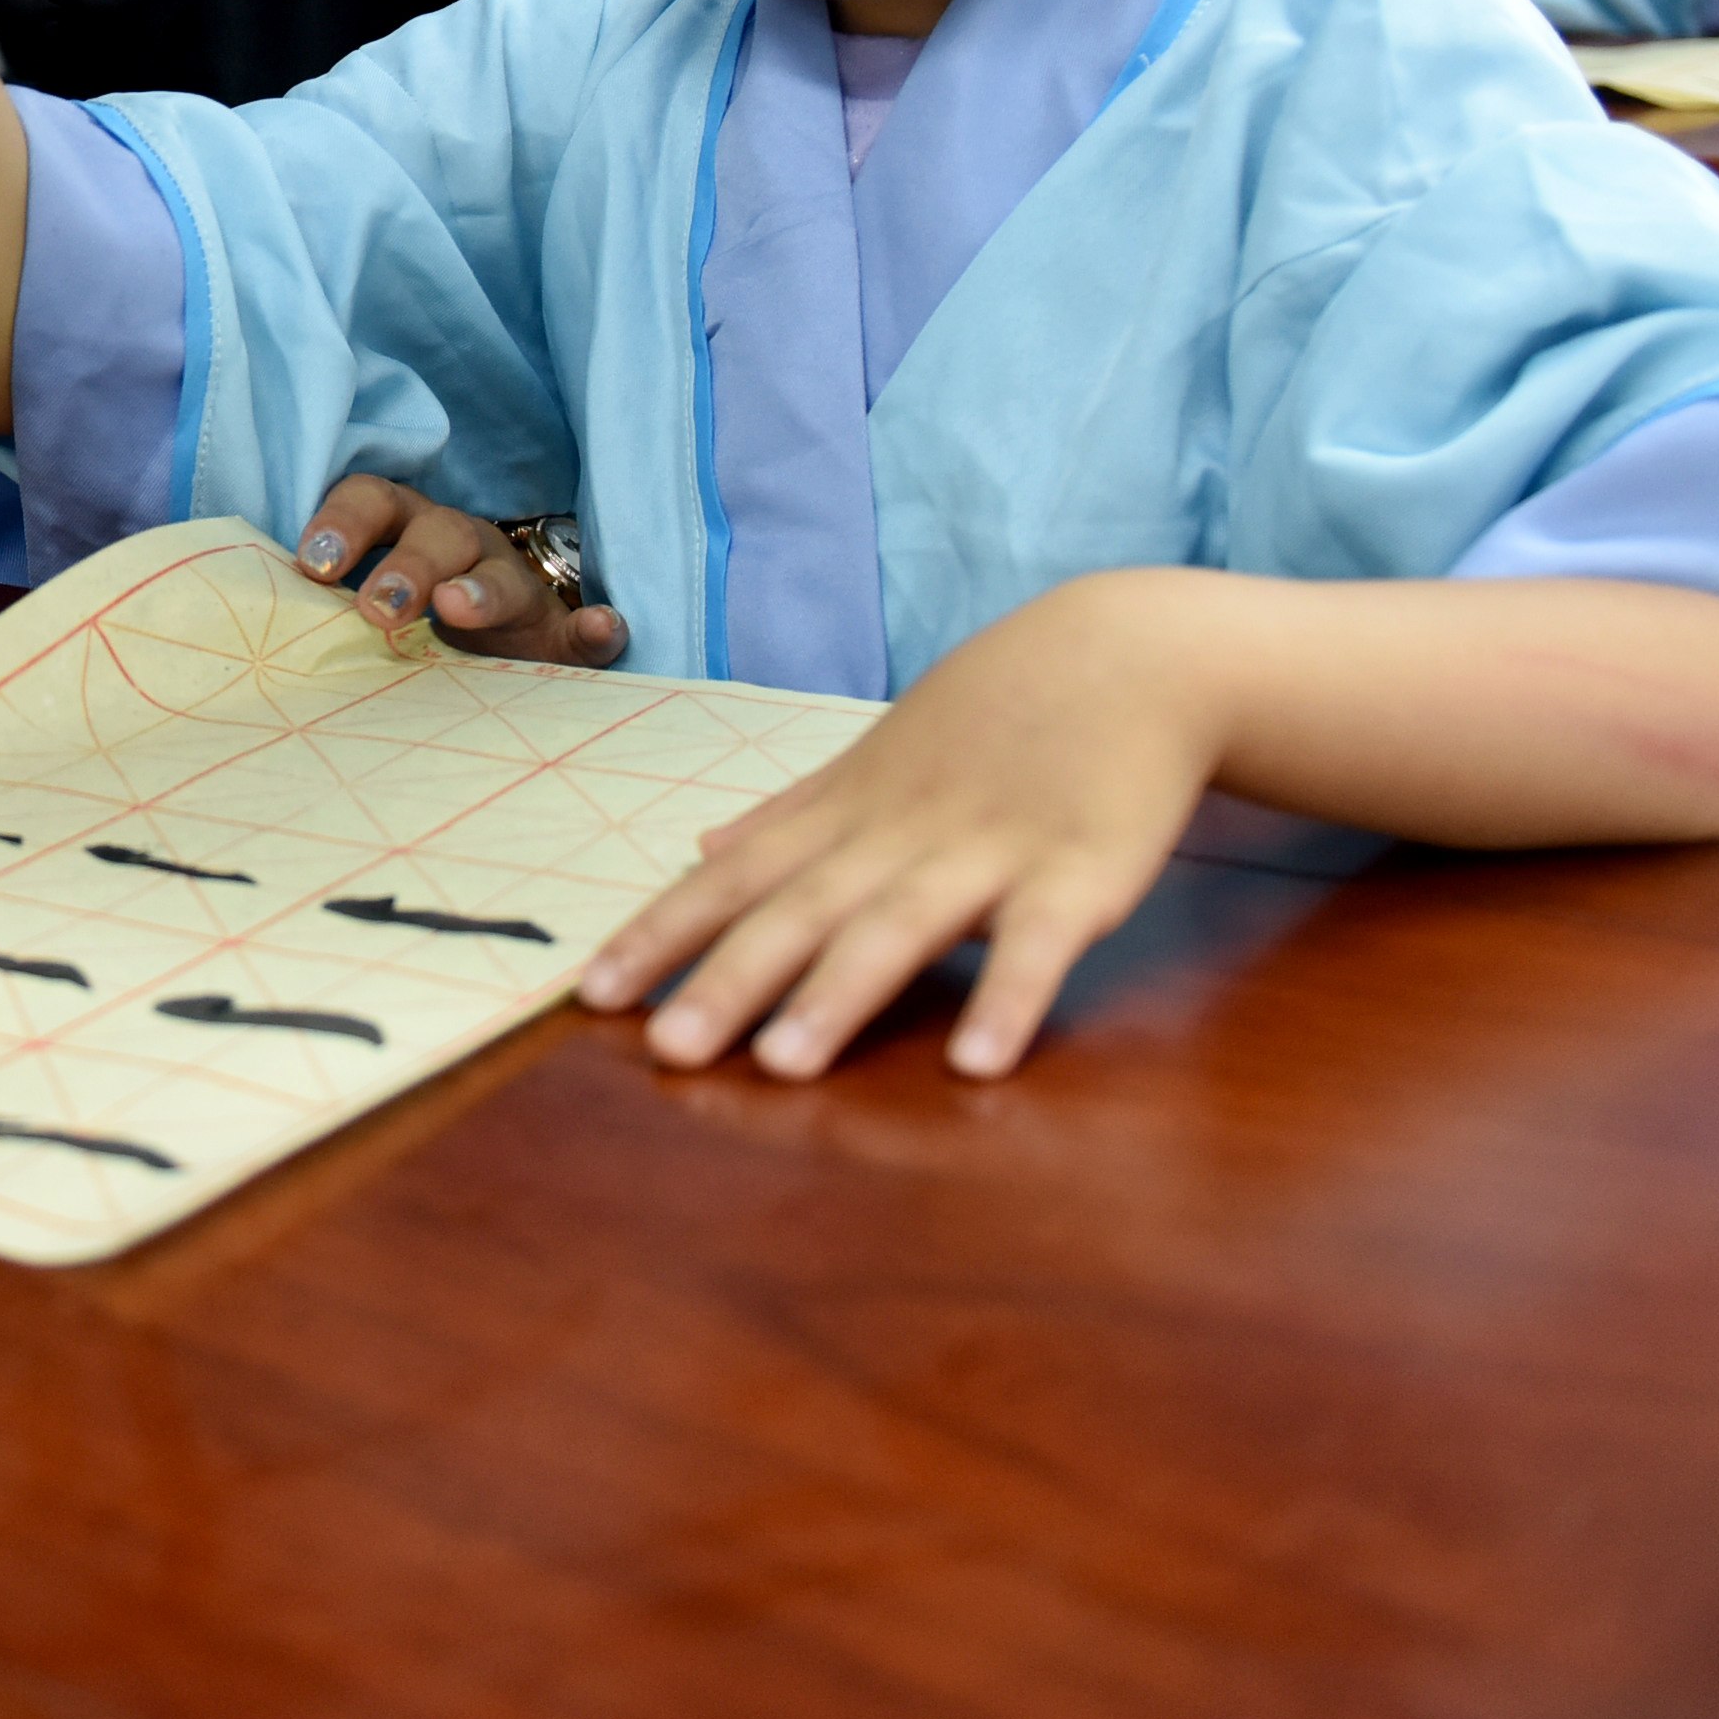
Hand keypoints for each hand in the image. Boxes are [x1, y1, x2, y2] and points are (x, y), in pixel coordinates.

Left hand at [294, 476, 620, 664]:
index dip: (342, 526)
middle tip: (376, 610)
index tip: (312, 569)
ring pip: (505, 575)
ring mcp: (519, 589)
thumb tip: (258, 628)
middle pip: (438, 533)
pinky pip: (586, 630)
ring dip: (481, 590)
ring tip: (457, 610)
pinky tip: (602, 629)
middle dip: (406, 565)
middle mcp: (462, 546)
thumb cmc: (408, 623)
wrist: (496, 654)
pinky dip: (596, 630)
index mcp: (406, 531)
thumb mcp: (367, 607)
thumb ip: (321, 610)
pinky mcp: (560, 636)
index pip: (371, 502)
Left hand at [574, 571, 1218, 1080]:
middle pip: (801, 910)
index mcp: (848, 814)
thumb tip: (699, 849)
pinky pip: (1040, 944)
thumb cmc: (995, 716)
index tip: (590, 993)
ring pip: (900, 926)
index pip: (734, 878)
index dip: (662, 933)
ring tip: (782, 1066)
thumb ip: (791, 814)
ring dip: (840, 995)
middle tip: (666, 1051)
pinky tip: (979, 1063)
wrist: (1128, 653)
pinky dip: (1010, 998)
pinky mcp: (1079, 873)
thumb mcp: (878, 758)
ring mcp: (989, 851)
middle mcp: (900, 834)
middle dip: (729, 979)